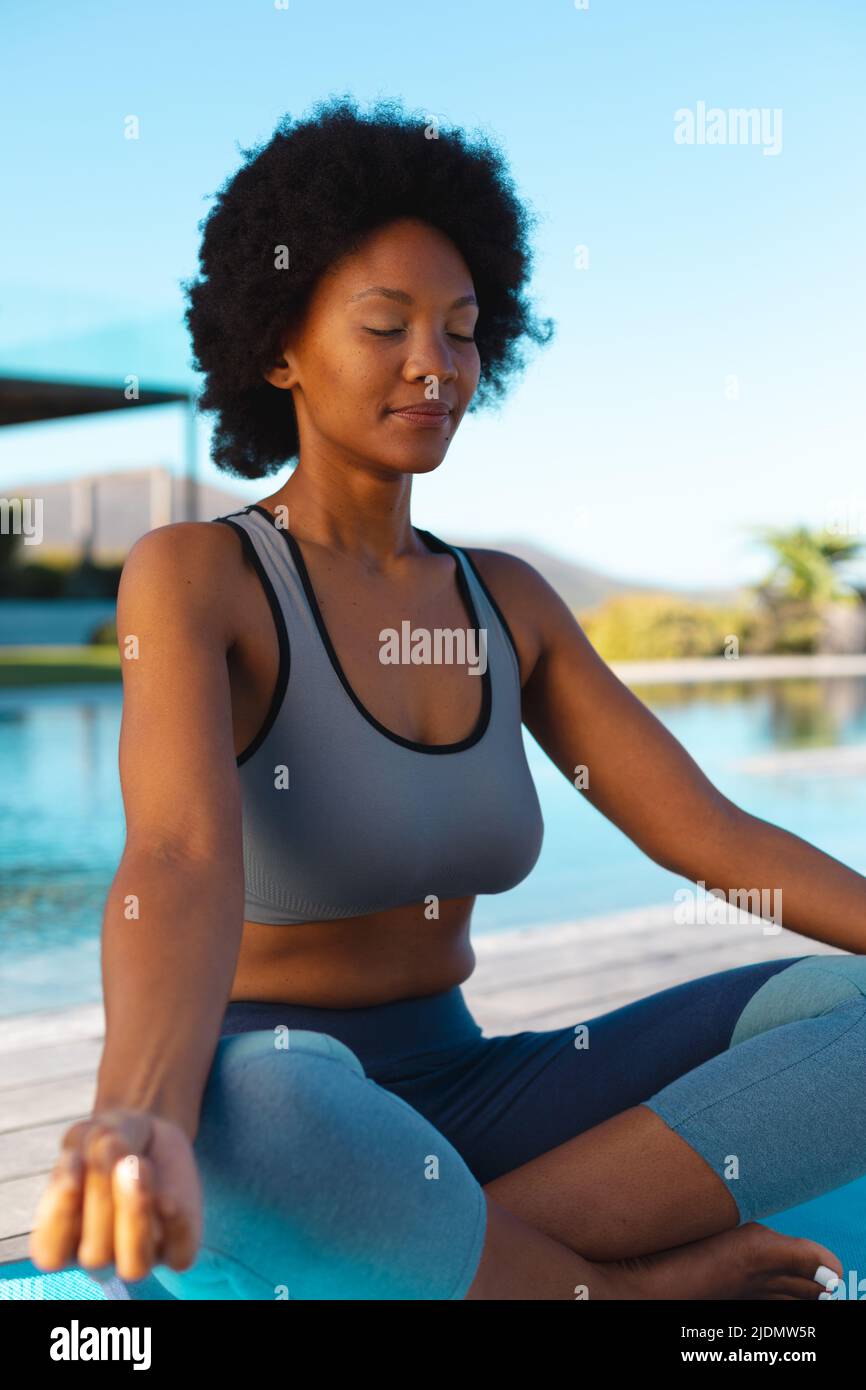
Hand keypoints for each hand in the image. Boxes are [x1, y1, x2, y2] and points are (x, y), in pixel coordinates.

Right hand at [29, 1108, 201, 1284]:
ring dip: (135, 1215)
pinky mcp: (178, 1249)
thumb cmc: (109, 1140)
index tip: (73, 1160)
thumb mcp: (92, 1132)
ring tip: (138, 1165)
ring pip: (134, 1265)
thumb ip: (93, 1149)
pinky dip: (175, 1226)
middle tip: (112, 1144)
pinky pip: (179, 1255)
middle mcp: (98, 1256)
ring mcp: (140, 1256)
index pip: (51, 1254)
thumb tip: (121, 1165)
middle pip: (96, 1255)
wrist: (154, 1136)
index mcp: (63, 1240)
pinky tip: (170, 1196)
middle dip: (103, 1197)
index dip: (59, 1214)